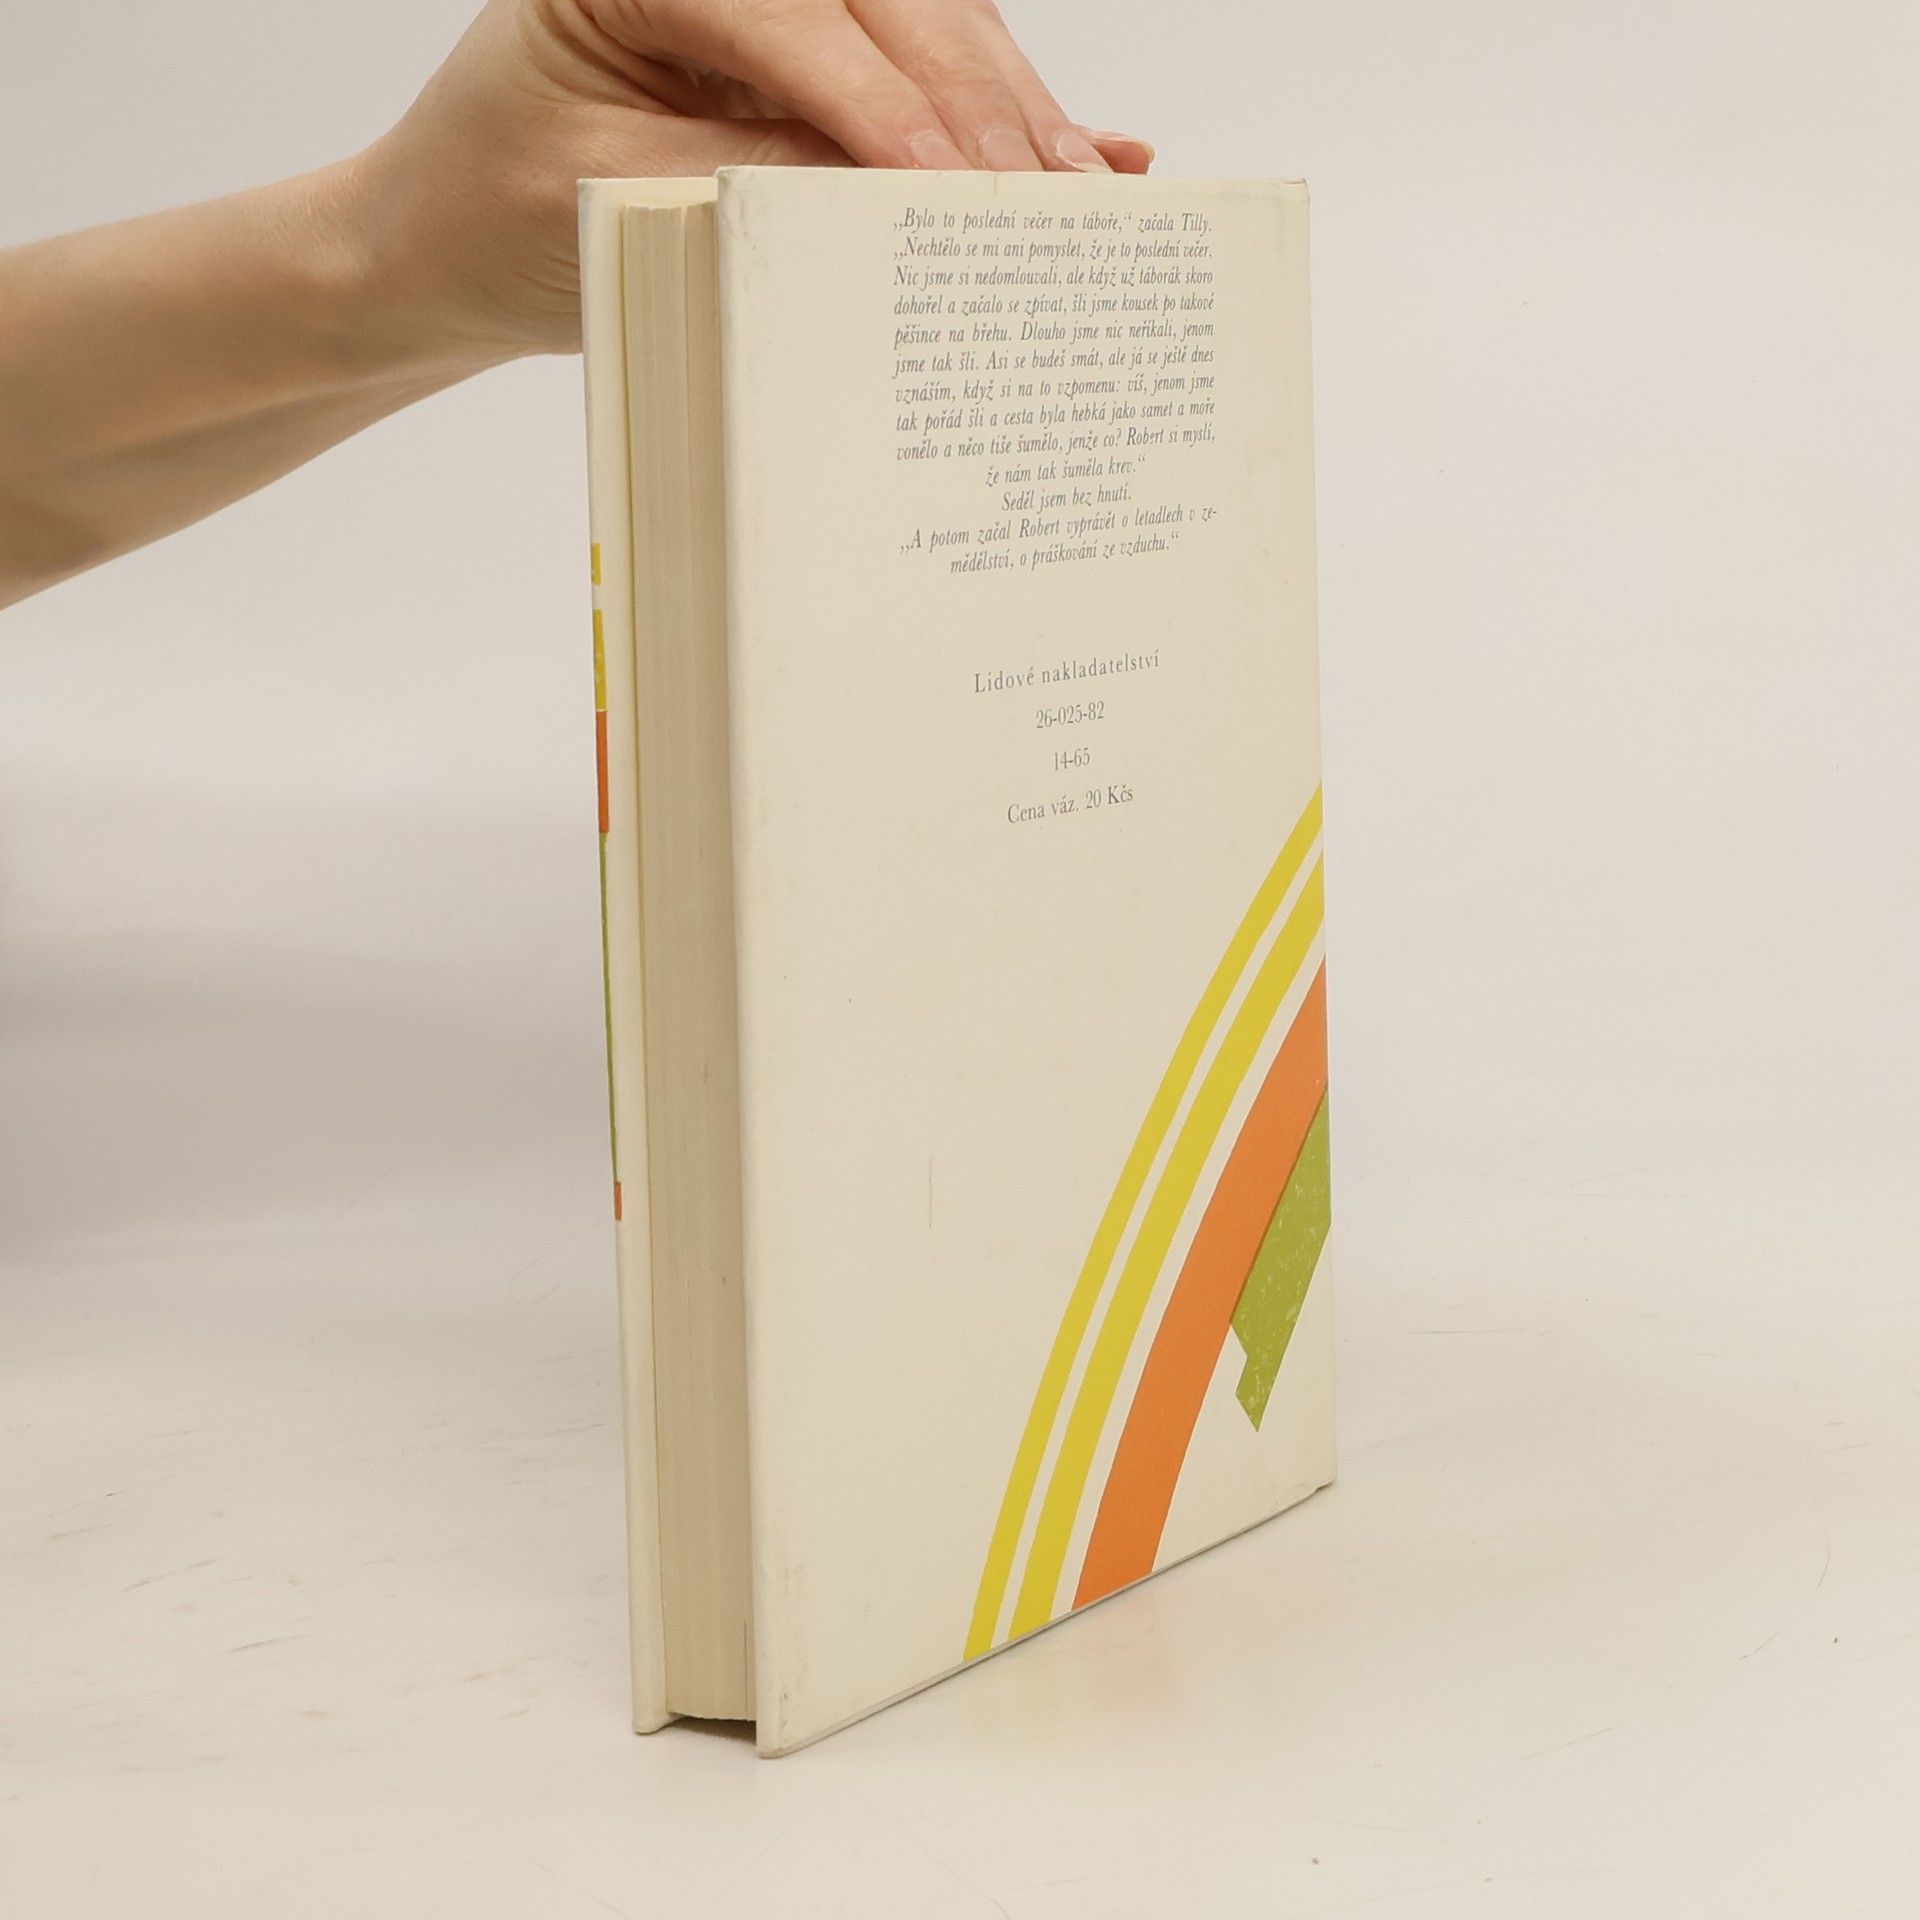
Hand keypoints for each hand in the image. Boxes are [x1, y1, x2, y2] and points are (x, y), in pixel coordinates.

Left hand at [344, 0, 1152, 362]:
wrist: (443, 244)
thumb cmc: (493, 215)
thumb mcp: (614, 201)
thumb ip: (749, 178)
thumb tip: (896, 191)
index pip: (786, 12)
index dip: (879, 100)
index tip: (950, 183)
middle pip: (879, 4)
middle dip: (972, 101)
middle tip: (1050, 190)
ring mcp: (763, 3)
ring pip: (919, 26)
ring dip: (1006, 105)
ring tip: (1081, 180)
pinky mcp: (798, 56)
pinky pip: (912, 72)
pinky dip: (993, 115)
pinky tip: (1082, 144)